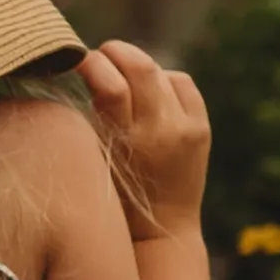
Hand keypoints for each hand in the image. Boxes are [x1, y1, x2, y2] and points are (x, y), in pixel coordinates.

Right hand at [80, 37, 210, 239]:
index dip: (91, 62)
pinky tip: (151, 91)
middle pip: (140, 66)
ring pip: (160, 71)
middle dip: (115, 51)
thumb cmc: (116, 196)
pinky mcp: (202, 127)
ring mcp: (186, 128)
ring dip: (137, 66)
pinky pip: (182, 82)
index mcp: (127, 143)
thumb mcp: (94, 159)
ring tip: (123, 76)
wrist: (163, 228)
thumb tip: (89, 66)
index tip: (77, 59)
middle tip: (100, 54)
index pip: (110, 84)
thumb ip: (93, 116)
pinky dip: (163, 79)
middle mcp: (161, 132)